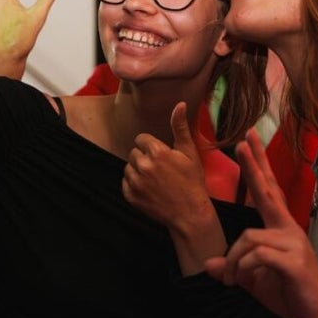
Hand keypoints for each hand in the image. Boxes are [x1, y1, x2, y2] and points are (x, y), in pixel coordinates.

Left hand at [122, 102, 212, 230]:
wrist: (189, 213)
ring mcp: (136, 183)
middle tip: (160, 170)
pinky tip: (148, 189)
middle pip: (134, 153)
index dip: (152, 146)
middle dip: (144, 158)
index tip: (162, 156)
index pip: (141, 139)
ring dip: (138, 171)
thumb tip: (180, 104)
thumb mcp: (189, 152)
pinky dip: (133, 185)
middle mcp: (144, 166)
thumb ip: (180, 127)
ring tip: (155, 180)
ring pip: (128, 168)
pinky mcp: (131, 197)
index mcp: (157, 152)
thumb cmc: (192, 181)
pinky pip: (125, 183)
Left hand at [204, 133, 317, 317]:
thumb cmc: (291, 293)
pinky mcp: (293, 261)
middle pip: (268, 191)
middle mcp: (288, 229)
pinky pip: (258, 255)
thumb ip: (234, 269)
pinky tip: (245, 279)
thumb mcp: (254, 280)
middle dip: (255, 164)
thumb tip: (208, 265)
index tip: (248, 141)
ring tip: (230, 281)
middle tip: (244, 139)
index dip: (258, 167)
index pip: (267, 191)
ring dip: (233, 260)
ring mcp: (293, 243)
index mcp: (280, 229)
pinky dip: (244, 268)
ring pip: (248, 237)